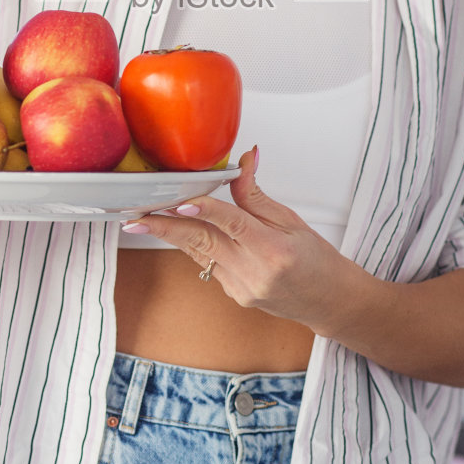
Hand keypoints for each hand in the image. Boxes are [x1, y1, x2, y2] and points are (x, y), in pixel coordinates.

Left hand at [123, 146, 349, 326]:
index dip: (206, 210)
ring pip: (199, 253)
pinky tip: (186, 233)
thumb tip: (241, 162)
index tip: (181, 199)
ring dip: (173, 234)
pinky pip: (208, 264)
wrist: (328, 300)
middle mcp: (253, 272)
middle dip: (165, 228)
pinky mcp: (233, 294)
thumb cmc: (316, 259)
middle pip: (202, 242)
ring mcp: (240, 288)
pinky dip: (197, 245)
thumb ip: (257, 196)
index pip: (233, 224)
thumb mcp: (291, 220)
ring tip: (143, 220)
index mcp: (273, 250)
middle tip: (135, 217)